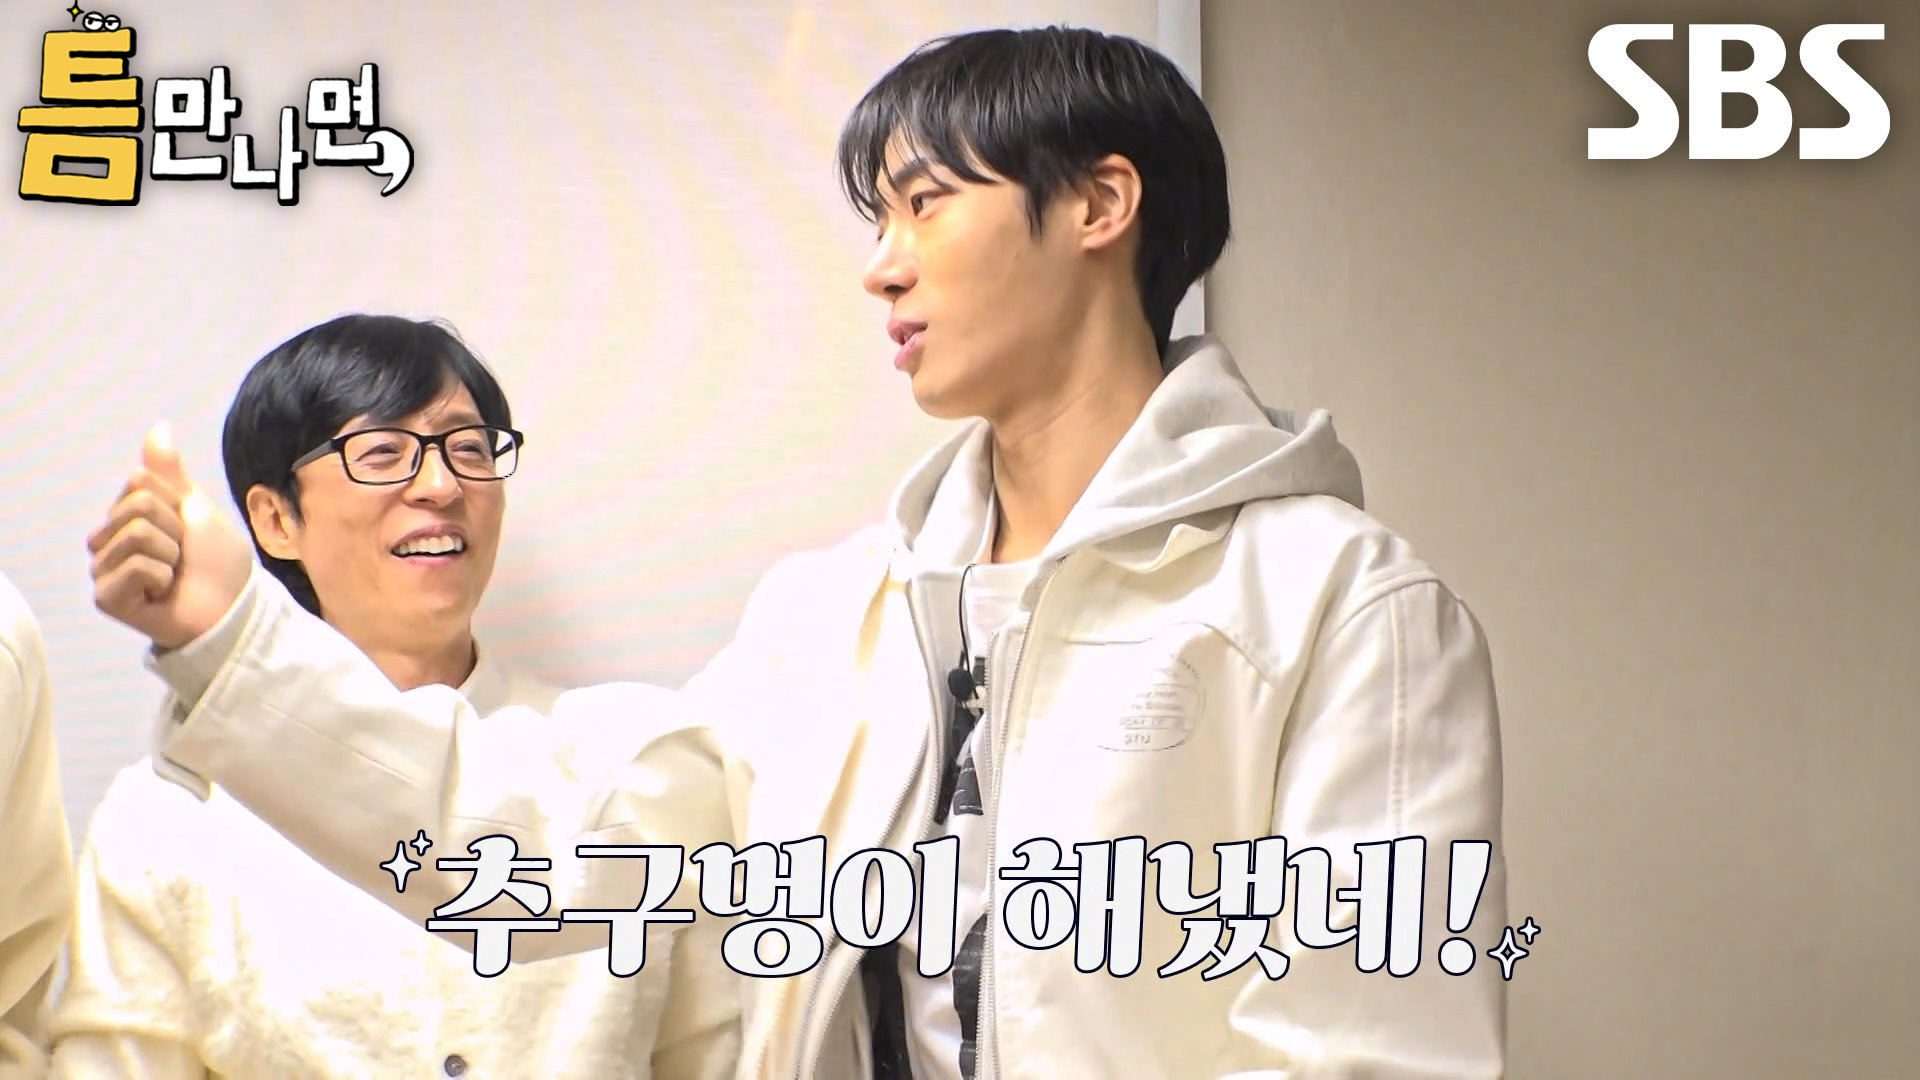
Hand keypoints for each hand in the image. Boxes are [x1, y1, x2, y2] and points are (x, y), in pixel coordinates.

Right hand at [88, 423, 255, 649]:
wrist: (232, 606)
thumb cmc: (217, 560)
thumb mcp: (196, 506)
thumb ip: (170, 471)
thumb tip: (158, 426)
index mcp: (125, 517)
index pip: (138, 482)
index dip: (175, 503)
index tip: (186, 529)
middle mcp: (108, 542)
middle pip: (136, 505)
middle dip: (173, 528)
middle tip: (182, 556)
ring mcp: (104, 569)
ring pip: (136, 533)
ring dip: (170, 554)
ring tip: (173, 575)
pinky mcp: (106, 597)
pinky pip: (133, 566)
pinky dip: (160, 577)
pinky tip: (161, 593)